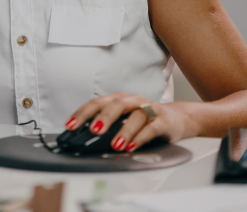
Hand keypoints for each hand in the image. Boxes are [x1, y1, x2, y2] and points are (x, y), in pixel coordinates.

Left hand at [64, 92, 192, 151]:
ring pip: (135, 116)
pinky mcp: (162, 120)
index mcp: (119, 99)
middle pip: (116, 104)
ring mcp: (148, 108)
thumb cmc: (144, 120)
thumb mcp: (124, 120)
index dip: (82, 114)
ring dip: (124, 131)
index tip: (70, 126)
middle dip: (103, 118)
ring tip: (115, 145)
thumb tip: (84, 140)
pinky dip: (140, 138)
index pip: (97, 103)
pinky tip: (132, 147)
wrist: (176, 118)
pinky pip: (151, 128)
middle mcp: (132, 100)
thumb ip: (108, 127)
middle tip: (94, 131)